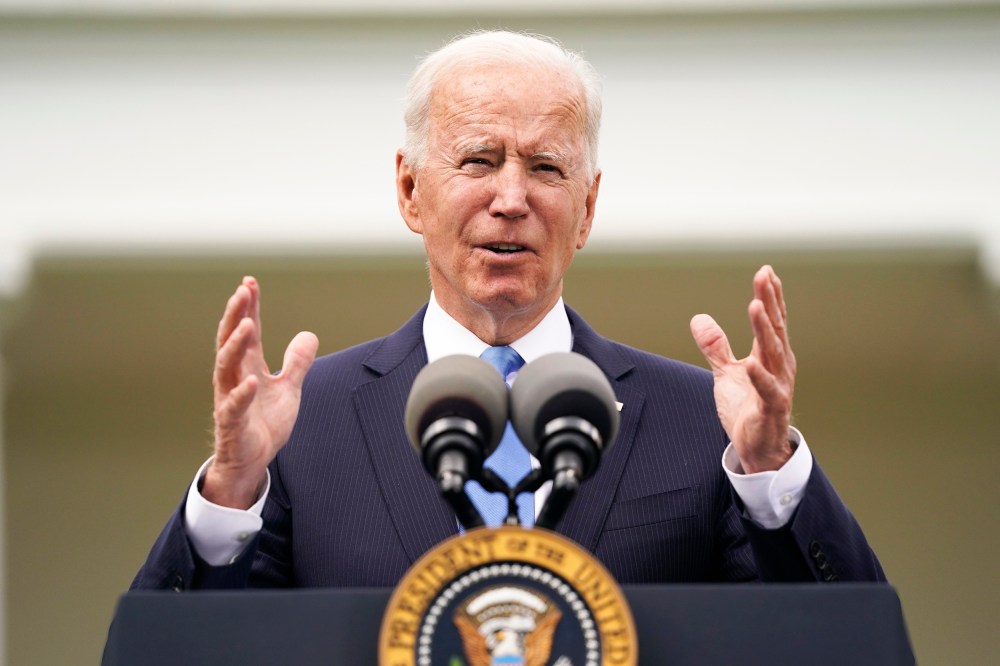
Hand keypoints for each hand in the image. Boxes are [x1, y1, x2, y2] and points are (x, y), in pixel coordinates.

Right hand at [203, 276, 317, 507]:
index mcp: (247, 367)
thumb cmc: (264, 423)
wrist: (252, 460)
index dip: (249, 308)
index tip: (249, 283)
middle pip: (230, 340)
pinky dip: (242, 393)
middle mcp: (234, 378)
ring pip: (226, 366)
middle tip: (241, 291)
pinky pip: (234, 406)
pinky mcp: (232, 423)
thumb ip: (296, 363)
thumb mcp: (288, 389)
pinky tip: (251, 381)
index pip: (247, 332)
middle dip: (235, 315)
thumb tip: (309, 335)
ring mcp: (230, 398)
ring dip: (235, 345)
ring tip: (245, 325)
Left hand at [690, 265, 796, 472]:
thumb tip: (698, 319)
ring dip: (764, 330)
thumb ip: (715, 346)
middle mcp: (779, 366)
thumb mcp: (726, 373)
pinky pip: (767, 390)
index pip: (771, 321)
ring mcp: (778, 386)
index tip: (765, 272)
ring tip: (756, 307)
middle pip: (774, 329)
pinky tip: (752, 363)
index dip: (769, 296)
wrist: (757, 447)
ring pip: (773, 354)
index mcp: (771, 356)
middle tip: (764, 277)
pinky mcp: (771, 408)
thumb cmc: (747, 408)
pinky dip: (760, 376)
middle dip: (769, 302)